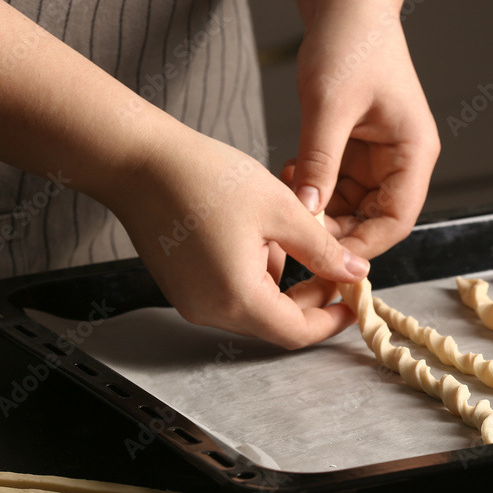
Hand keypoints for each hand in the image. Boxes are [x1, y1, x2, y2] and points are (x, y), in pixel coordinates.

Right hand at [107, 126, 370, 348]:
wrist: (138, 160)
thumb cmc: (202, 177)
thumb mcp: (281, 209)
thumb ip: (322, 249)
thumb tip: (353, 273)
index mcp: (237, 298)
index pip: (297, 332)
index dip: (332, 320)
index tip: (354, 302)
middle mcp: (210, 310)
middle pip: (277, 321)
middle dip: (311, 294)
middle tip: (335, 263)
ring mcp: (192, 300)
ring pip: (257, 303)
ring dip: (283, 278)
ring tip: (293, 230)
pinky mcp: (183, 285)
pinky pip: (232, 290)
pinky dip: (256, 270)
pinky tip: (261, 232)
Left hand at [284, 3, 439, 259]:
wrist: (347, 8)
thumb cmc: (351, 45)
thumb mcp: (330, 105)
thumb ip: (321, 160)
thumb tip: (307, 211)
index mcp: (414, 153)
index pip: (397, 219)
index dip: (363, 245)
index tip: (325, 259)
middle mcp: (402, 161)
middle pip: (374, 220)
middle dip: (336, 231)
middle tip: (295, 238)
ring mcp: (379, 158)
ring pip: (351, 207)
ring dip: (320, 210)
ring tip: (286, 198)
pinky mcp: (357, 151)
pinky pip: (336, 185)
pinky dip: (314, 189)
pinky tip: (290, 176)